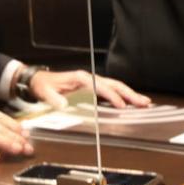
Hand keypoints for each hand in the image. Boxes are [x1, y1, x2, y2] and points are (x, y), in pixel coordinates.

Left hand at [28, 69, 151, 109]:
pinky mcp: (92, 88)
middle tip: (144, 102)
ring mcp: (92, 82)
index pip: (101, 87)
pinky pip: (110, 90)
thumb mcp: (45, 92)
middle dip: (129, 93)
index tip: (121, 106)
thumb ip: (53, 98)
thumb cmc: (43, 85)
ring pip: (115, 86)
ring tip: (144, 102)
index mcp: (80, 78)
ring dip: (129, 94)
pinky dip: (122, 96)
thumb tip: (63, 104)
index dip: (112, 96)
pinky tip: (131, 102)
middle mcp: (89, 78)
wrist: (39, 80)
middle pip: (113, 84)